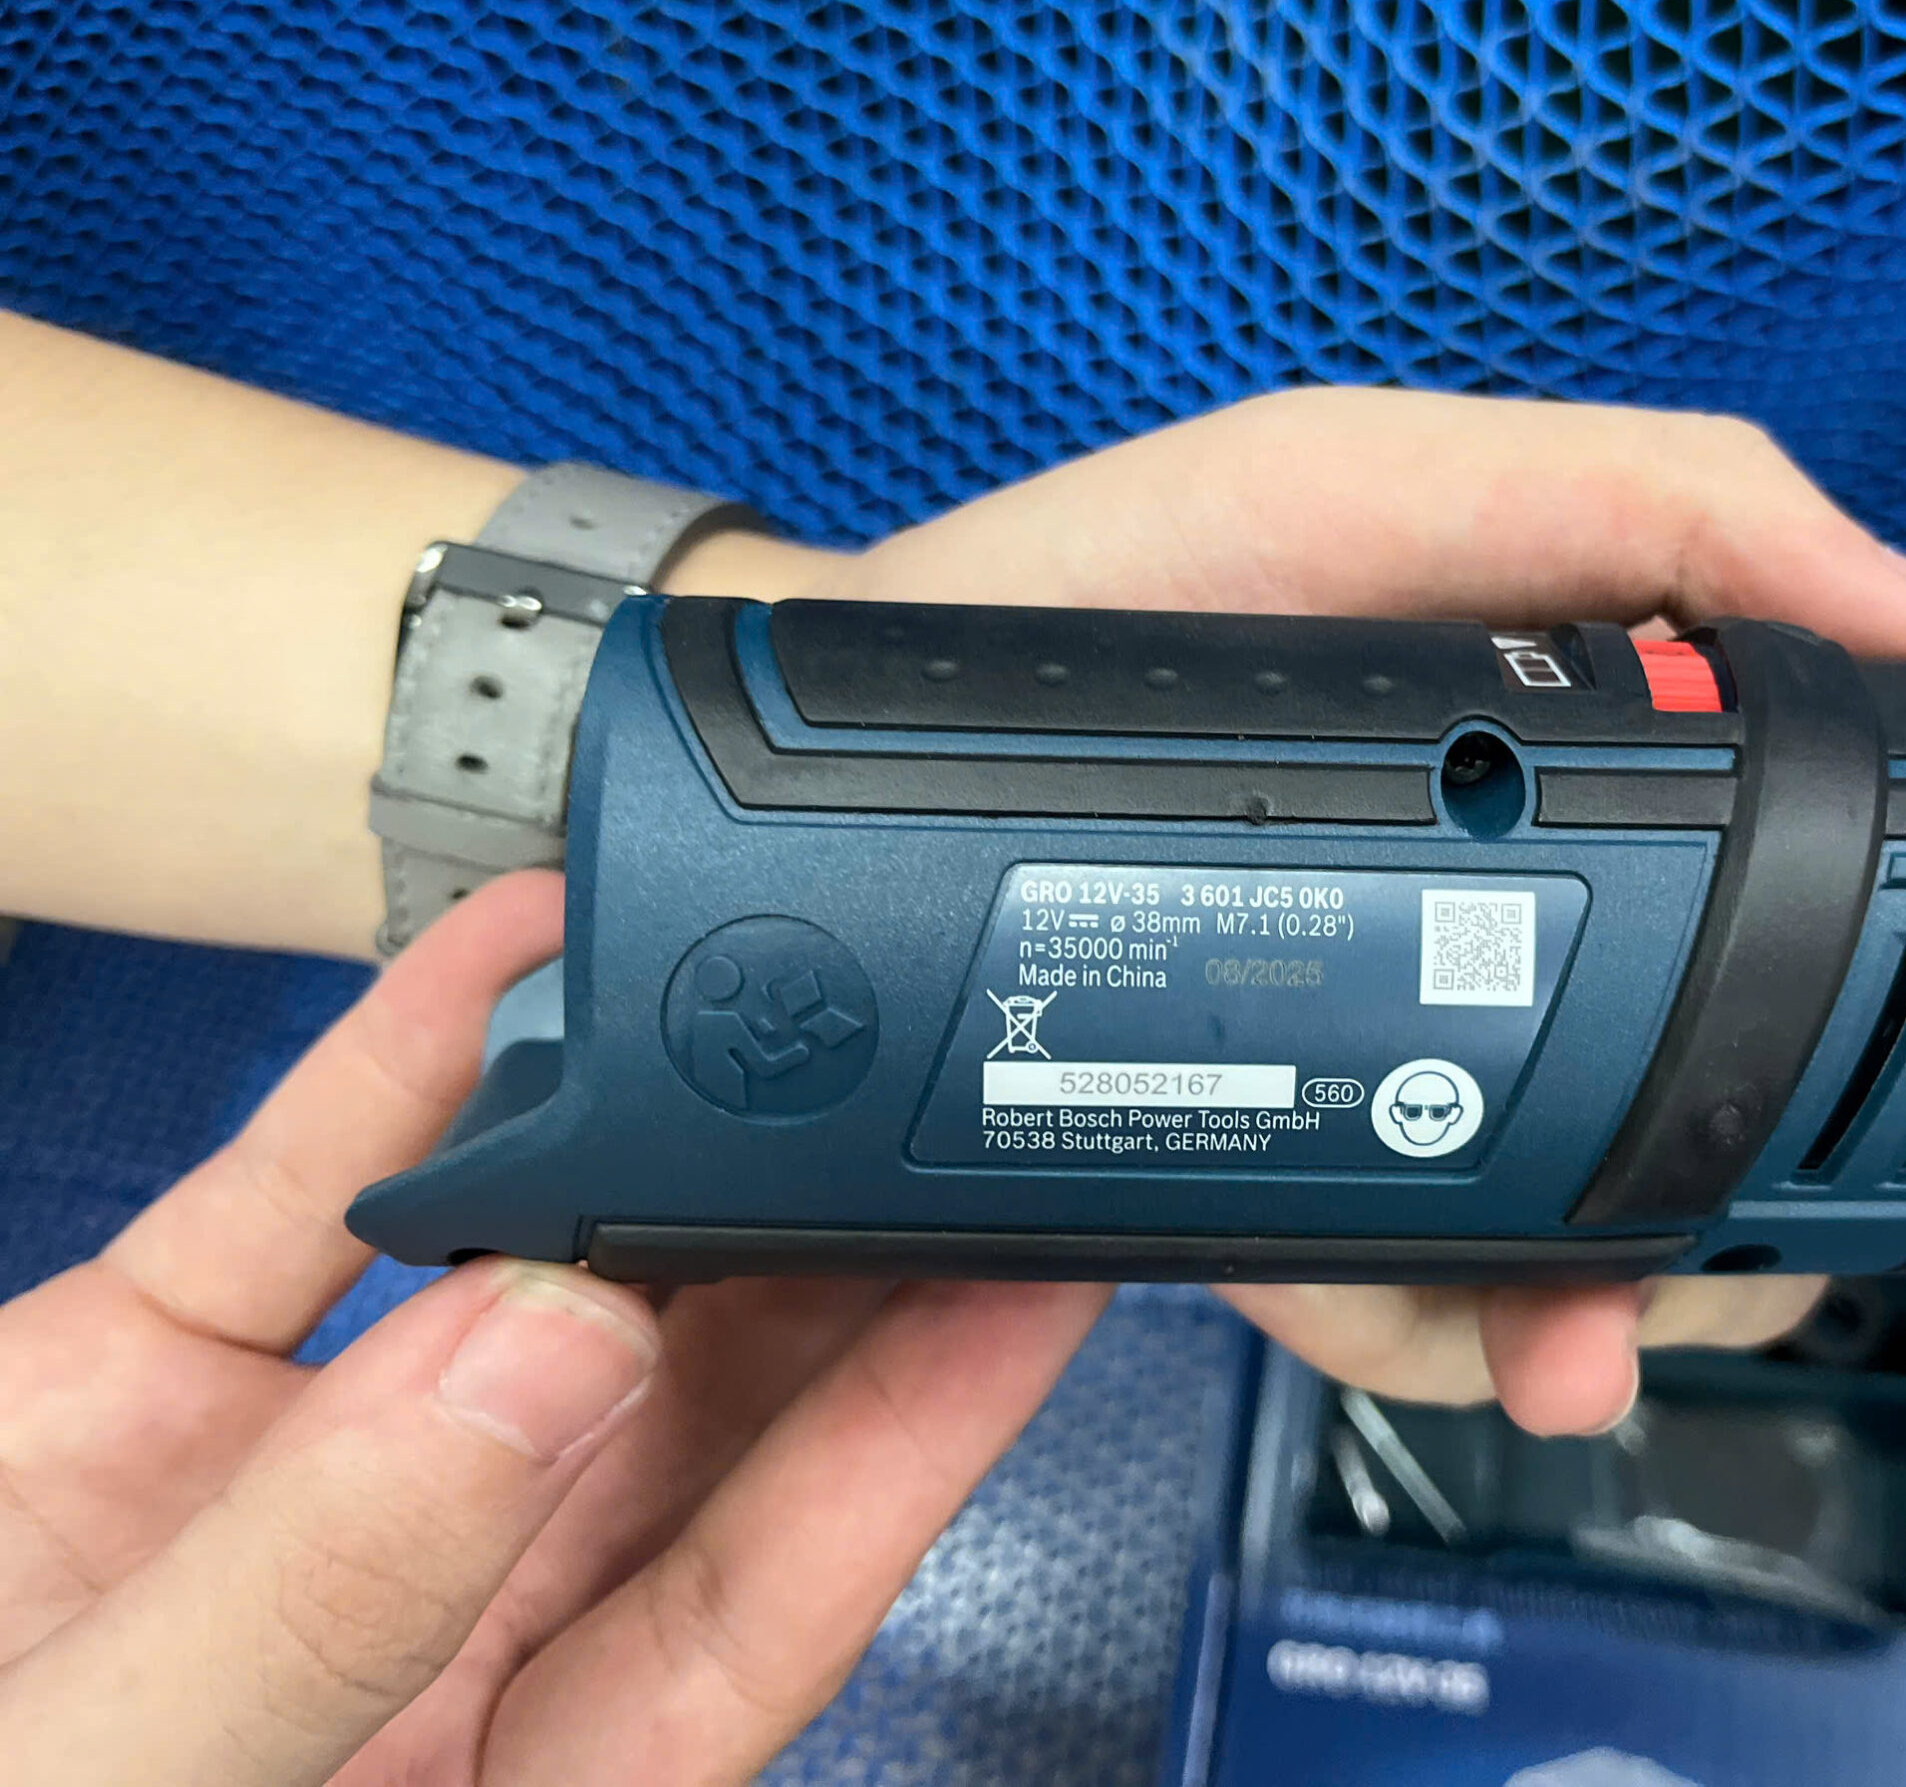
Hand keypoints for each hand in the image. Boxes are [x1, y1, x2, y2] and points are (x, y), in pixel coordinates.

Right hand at [0, 872, 1104, 1786]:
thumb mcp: (118, 1785)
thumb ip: (334, 1606)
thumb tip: (543, 1358)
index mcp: (496, 1781)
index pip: (763, 1597)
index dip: (909, 1434)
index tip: (1023, 1275)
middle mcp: (417, 1628)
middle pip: (672, 1420)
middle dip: (802, 1249)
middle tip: (934, 1087)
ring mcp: (281, 1490)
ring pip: (508, 1285)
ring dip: (624, 1138)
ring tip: (753, 991)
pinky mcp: (133, 1381)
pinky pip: (299, 1211)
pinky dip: (392, 1086)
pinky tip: (496, 964)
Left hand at [823, 387, 1905, 1428]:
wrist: (838, 779)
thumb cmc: (1111, 599)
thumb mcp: (1384, 487)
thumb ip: (1651, 509)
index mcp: (1596, 781)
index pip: (1850, 902)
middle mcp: (1533, 944)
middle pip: (1772, 1110)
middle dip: (1870, 1208)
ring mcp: (1421, 1074)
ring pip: (1621, 1245)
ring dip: (1657, 1303)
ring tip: (1609, 1313)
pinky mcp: (1291, 1180)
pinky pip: (1423, 1306)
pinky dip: (1477, 1338)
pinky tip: (1495, 1333)